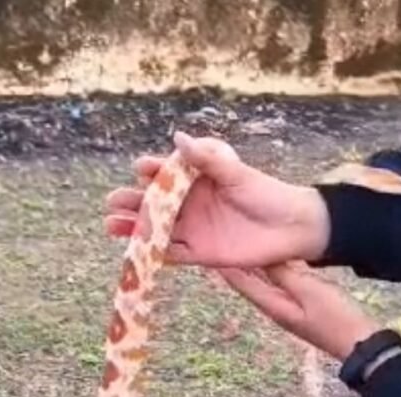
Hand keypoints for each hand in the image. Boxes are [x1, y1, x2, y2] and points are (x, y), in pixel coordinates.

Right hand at [104, 131, 329, 268]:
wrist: (291, 228)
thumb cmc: (267, 194)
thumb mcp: (236, 173)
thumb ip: (208, 159)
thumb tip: (178, 138)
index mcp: (198, 181)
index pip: (167, 175)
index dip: (151, 171)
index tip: (139, 168)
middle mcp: (191, 205)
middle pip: (154, 204)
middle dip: (132, 202)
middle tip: (111, 201)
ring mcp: (193, 230)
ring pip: (156, 229)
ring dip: (133, 228)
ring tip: (109, 225)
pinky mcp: (200, 253)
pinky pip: (172, 254)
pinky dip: (154, 253)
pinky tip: (135, 251)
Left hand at [218, 261, 381, 360]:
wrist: (358, 343)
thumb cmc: (336, 318)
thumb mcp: (310, 291)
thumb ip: (286, 274)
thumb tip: (263, 257)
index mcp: (272, 305)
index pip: (243, 282)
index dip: (226, 266)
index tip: (209, 248)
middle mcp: (275, 308)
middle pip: (249, 283)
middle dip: (235, 265)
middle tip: (220, 242)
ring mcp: (287, 309)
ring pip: (263, 283)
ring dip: (253, 268)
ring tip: (241, 246)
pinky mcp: (300, 307)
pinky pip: (279, 285)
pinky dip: (272, 272)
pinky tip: (273, 262)